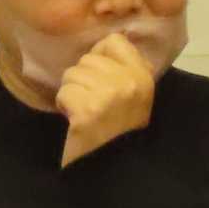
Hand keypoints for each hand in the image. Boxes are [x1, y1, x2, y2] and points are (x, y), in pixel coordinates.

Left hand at [57, 32, 156, 166]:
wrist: (112, 169)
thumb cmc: (120, 131)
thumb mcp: (136, 97)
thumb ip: (127, 69)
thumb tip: (113, 38)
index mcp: (144, 77)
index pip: (114, 41)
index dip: (101, 57)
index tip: (102, 78)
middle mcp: (130, 82)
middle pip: (88, 59)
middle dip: (83, 79)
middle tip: (93, 103)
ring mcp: (109, 95)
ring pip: (73, 74)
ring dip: (73, 93)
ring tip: (85, 112)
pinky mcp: (88, 110)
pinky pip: (64, 92)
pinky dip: (65, 106)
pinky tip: (76, 121)